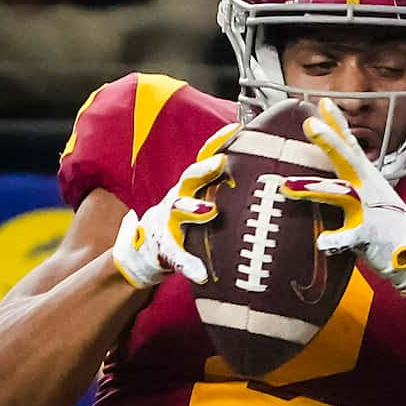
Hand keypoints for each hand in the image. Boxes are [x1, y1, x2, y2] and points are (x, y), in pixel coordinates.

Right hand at [109, 129, 235, 289]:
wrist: (146, 251)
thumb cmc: (185, 222)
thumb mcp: (200, 199)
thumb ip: (222, 186)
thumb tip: (259, 168)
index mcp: (191, 187)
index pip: (205, 160)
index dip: (218, 144)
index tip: (236, 130)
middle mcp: (178, 198)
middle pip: (190, 178)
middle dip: (204, 169)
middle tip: (221, 162)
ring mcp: (169, 222)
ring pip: (178, 211)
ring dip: (193, 209)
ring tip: (210, 211)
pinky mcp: (164, 248)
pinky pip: (176, 256)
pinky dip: (188, 265)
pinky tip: (200, 274)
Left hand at [283, 100, 405, 296]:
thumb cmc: (384, 221)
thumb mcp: (366, 193)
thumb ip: (343, 178)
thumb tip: (312, 164)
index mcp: (363, 175)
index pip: (349, 143)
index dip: (337, 122)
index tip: (323, 102)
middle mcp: (365, 186)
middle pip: (347, 158)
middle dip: (328, 140)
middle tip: (310, 123)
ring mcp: (368, 209)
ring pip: (341, 194)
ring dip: (314, 188)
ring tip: (287, 185)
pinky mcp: (369, 235)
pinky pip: (351, 237)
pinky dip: (337, 239)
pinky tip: (323, 242)